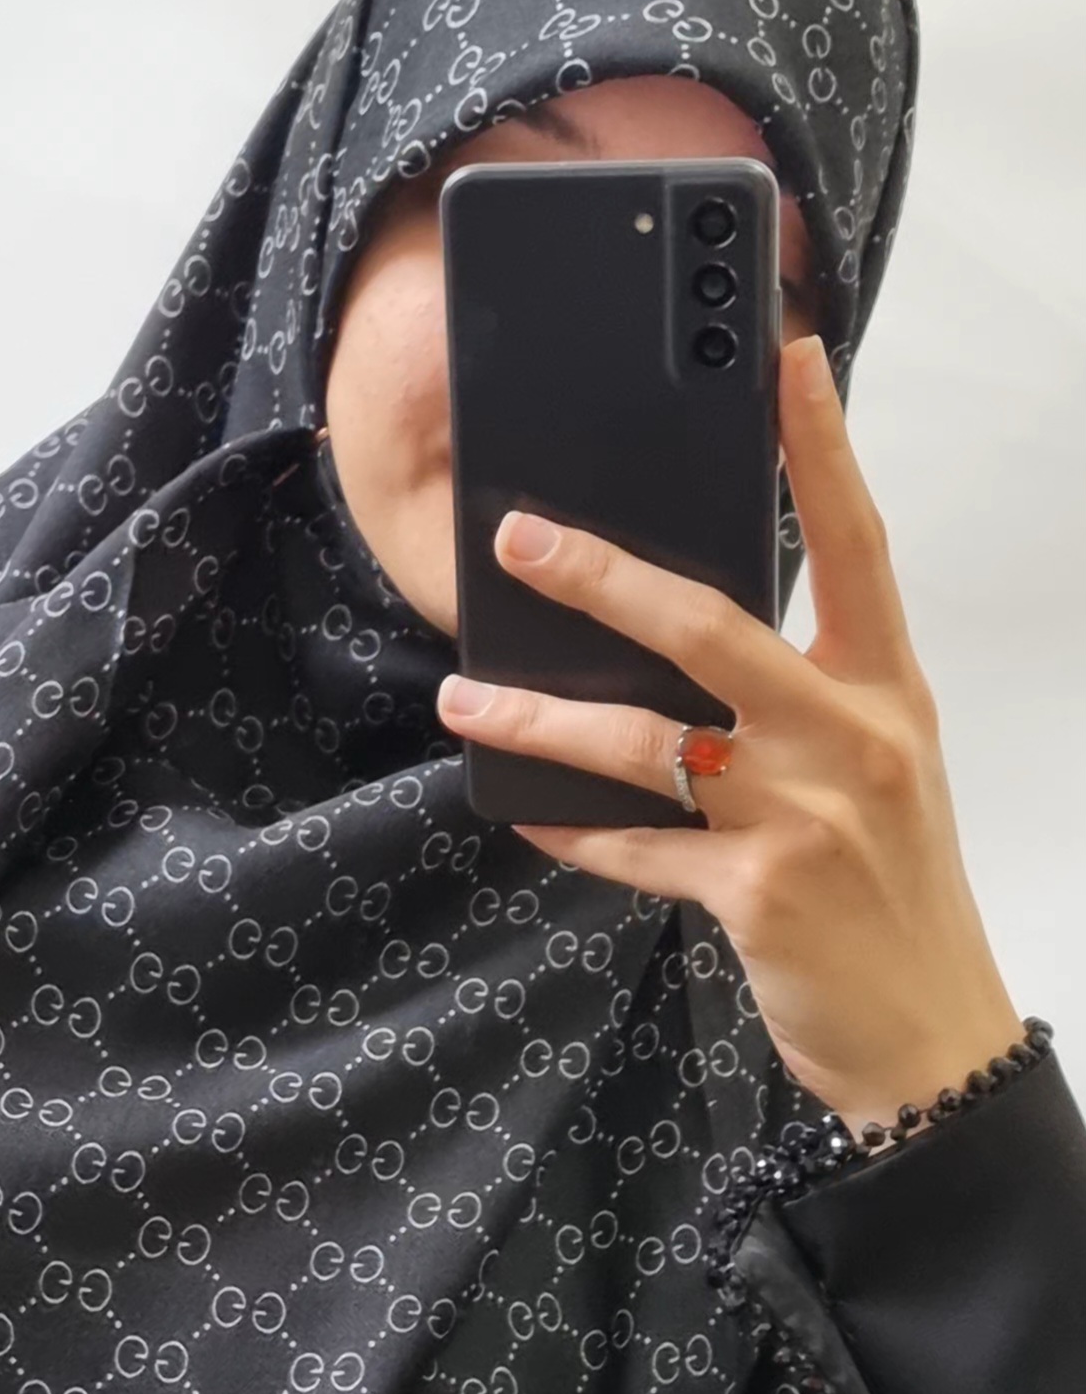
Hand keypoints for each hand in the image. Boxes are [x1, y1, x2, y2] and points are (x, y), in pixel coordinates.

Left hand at [433, 333, 1023, 1134]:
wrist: (929, 1033)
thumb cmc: (893, 893)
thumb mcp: (877, 772)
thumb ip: (802, 703)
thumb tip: (682, 642)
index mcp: (886, 692)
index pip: (858, 545)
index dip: (820, 450)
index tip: (783, 360)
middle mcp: (850, 739)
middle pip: (711, 628)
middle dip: (603, 579)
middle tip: (519, 539)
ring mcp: (804, 817)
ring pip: (646, 742)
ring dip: (541, 723)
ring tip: (465, 706)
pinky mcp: (758, 893)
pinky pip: (638, 848)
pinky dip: (574, 832)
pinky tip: (523, 815)